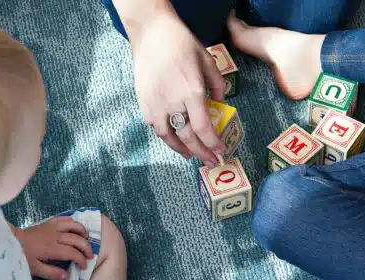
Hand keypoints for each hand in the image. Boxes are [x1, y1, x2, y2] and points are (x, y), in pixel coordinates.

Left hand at [13, 217, 92, 279]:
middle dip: (87, 248)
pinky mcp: (51, 222)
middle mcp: (55, 236)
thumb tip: (66, 276)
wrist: (13, 240)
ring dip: (83, 233)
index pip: (72, 253)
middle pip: (77, 240)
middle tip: (90, 256)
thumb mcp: (35, 269)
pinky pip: (66, 219)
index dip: (81, 260)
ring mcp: (53, 227)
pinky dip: (74, 223)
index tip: (84, 266)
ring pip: (74, 226)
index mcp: (51, 249)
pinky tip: (77, 230)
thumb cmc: (23, 256)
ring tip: (86, 241)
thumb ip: (51, 273)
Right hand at [127, 9, 227, 166]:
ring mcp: (155, 104)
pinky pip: (156, 127)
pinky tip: (175, 138)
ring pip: (169, 137)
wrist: (151, 33)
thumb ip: (217, 85)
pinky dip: (167, 136)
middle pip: (188, 138)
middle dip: (202, 153)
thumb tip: (220, 104)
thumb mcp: (208, 61)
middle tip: (211, 162)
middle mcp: (173, 102)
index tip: (221, 152)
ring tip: (192, 155)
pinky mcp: (143, 102)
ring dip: (182, 149)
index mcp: (191, 92)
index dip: (213, 144)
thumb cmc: (182, 44)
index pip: (204, 129)